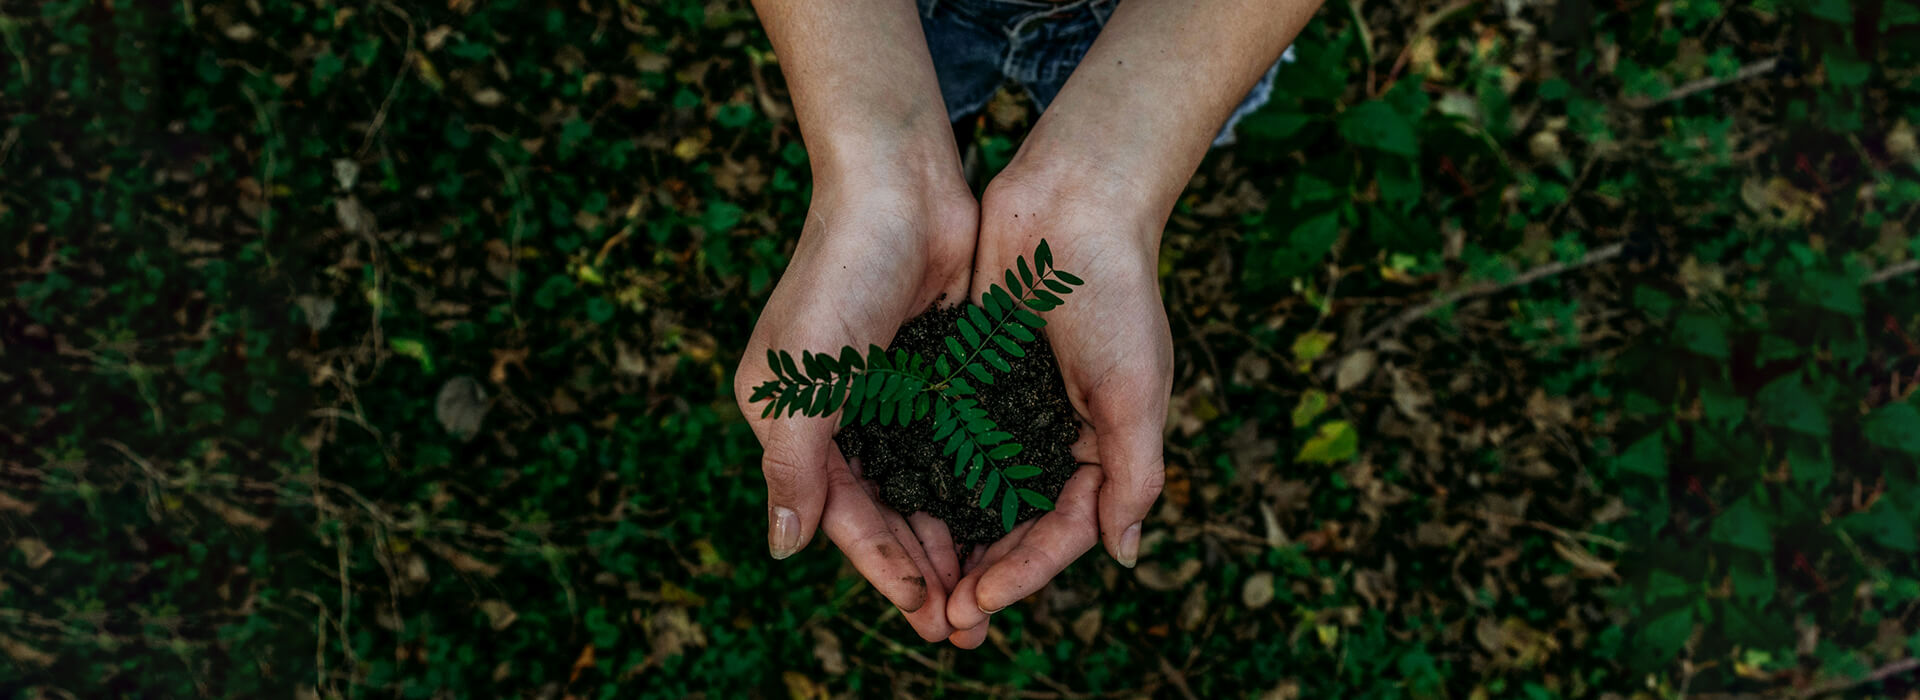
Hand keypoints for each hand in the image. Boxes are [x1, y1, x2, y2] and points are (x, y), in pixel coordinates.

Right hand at [733, 172, 980, 642]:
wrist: (900, 182)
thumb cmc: (840, 273)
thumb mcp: (803, 378)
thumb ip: (793, 465)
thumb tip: (783, 549)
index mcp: (792, 420)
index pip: (841, 515)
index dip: (883, 568)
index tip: (928, 613)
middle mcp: (837, 414)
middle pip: (885, 511)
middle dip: (923, 569)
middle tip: (967, 625)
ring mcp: (889, 392)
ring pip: (924, 486)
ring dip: (953, 537)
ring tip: (990, 588)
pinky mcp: (936, 369)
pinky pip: (956, 444)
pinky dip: (976, 484)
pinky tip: (1008, 519)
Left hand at [943, 172, 1172, 645]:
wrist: (1073, 200)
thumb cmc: (1116, 293)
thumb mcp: (1136, 391)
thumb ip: (1133, 475)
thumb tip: (1123, 556)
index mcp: (1102, 447)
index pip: (1061, 531)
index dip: (1022, 573)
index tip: (978, 603)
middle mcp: (1054, 435)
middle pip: (1012, 524)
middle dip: (980, 573)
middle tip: (940, 619)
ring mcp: (1009, 406)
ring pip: (972, 491)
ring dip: (946, 537)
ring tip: (913, 581)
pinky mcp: (969, 374)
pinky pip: (943, 439)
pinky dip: (923, 476)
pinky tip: (890, 506)